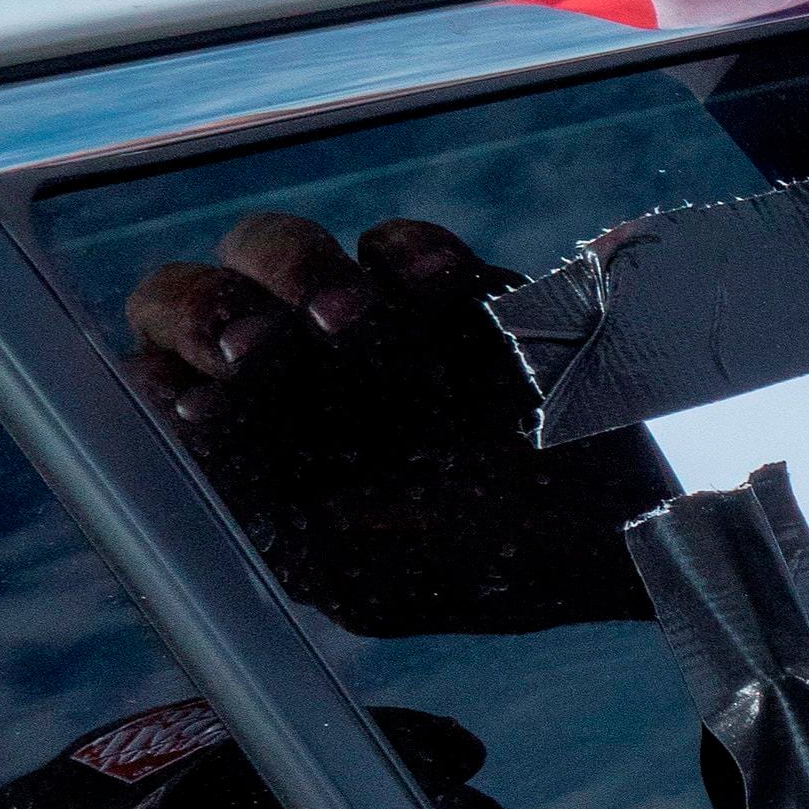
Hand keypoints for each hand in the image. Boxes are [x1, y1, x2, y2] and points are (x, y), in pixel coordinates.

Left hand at [123, 212, 665, 639]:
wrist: (648, 524)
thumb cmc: (506, 567)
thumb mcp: (361, 568)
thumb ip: (260, 502)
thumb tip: (186, 412)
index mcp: (265, 465)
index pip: (160, 387)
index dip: (166, 374)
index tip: (206, 398)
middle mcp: (302, 390)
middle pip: (190, 298)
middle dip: (206, 307)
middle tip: (258, 343)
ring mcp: (373, 332)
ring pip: (272, 248)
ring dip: (291, 266)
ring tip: (349, 316)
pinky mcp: (453, 293)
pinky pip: (395, 240)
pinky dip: (406, 254)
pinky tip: (440, 291)